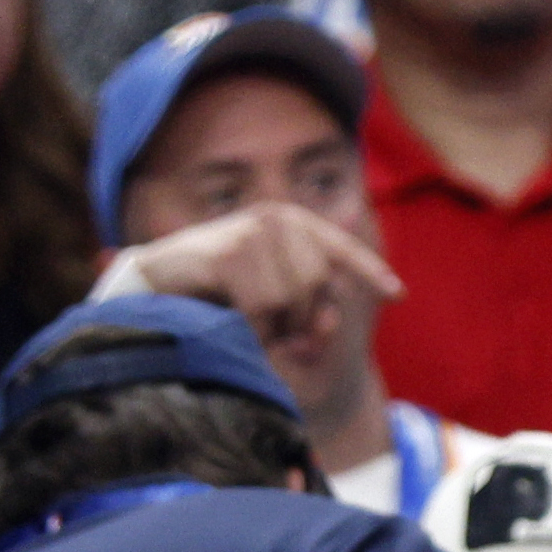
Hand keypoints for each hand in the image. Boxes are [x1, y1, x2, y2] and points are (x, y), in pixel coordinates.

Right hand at [118, 204, 403, 357]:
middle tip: (272, 333)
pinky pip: (261, 308)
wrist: (154, 285)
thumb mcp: (269, 299)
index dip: (369, 272)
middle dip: (299, 321)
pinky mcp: (227, 254)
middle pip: (317, 287)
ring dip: (270, 327)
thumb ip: (305, 306)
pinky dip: (251, 328)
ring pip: (290, 301)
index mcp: (290, 223)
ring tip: (244, 320)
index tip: (397, 295)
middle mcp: (274, 219)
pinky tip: (230, 320)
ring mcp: (250, 232)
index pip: (339, 248)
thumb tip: (327, 323)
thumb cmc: (215, 295)